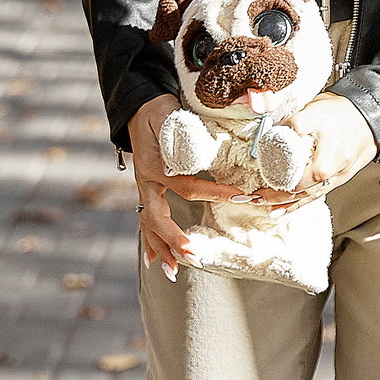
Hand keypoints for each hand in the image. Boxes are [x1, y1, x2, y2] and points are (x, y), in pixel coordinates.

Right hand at [127, 95, 245, 279]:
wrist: (138, 107)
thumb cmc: (159, 111)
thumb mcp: (169, 117)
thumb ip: (180, 136)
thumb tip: (196, 158)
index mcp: (155, 165)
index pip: (186, 186)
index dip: (215, 193)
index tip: (241, 197)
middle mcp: (146, 181)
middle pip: (156, 217)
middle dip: (174, 239)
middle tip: (194, 257)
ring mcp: (144, 188)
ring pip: (148, 225)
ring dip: (161, 249)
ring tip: (173, 272)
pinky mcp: (146, 191)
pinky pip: (145, 221)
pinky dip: (150, 242)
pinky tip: (153, 260)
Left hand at [252, 94, 378, 207]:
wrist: (372, 112)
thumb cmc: (343, 110)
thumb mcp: (312, 110)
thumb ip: (292, 121)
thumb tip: (269, 127)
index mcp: (322, 156)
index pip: (290, 172)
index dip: (269, 178)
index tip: (254, 182)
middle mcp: (329, 169)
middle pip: (298, 189)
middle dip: (273, 194)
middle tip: (254, 196)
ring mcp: (336, 174)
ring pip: (308, 195)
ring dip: (285, 203)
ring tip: (265, 205)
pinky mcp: (341, 177)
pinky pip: (318, 194)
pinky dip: (299, 204)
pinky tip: (284, 209)